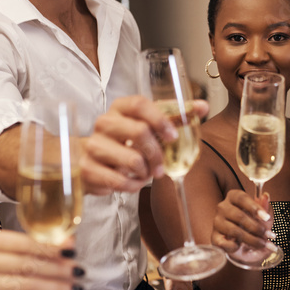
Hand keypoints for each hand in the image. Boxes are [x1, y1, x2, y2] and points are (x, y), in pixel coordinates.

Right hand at [0, 231, 81, 289]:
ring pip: (27, 285)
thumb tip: (70, 241)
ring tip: (75, 289)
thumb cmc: (1, 278)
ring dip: (56, 288)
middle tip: (78, 272)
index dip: (51, 247)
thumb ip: (42, 249)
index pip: (24, 242)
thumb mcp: (18, 259)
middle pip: (27, 264)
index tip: (72, 251)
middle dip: (58, 268)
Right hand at [80, 96, 209, 193]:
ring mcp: (93, 145)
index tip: (173, 136)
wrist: (86, 160)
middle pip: (139, 131)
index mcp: (120, 108)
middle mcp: (104, 123)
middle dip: (157, 153)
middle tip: (162, 167)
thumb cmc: (123, 141)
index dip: (160, 119)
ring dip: (146, 172)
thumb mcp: (146, 126)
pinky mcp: (87, 168)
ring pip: (132, 160)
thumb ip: (173, 116)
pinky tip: (133, 182)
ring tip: (146, 174)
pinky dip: (133, 185)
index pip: (139, 104)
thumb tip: (203, 106)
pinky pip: (119, 181)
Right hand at [210, 189, 273, 253]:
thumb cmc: (252, 224)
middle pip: (239, 216)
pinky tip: (240, 247)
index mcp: (234, 197)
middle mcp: (223, 207)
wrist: (242, 244)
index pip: (242, 198)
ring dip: (251, 239)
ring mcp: (217, 222)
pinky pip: (223, 243)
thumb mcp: (261, 216)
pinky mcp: (214, 237)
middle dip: (257, 228)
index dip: (255, 207)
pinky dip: (233, 246)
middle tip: (270, 236)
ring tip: (263, 244)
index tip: (267, 218)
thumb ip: (264, 207)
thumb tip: (266, 196)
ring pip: (234, 231)